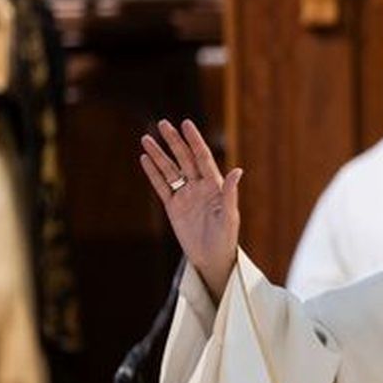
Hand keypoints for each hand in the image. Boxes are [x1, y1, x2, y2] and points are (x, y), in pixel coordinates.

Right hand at [138, 120, 241, 301]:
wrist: (212, 259)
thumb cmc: (225, 239)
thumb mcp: (229, 217)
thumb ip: (230, 194)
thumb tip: (237, 171)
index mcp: (214, 186)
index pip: (202, 157)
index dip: (194, 140)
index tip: (186, 124)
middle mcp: (199, 187)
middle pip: (184, 159)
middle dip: (174, 141)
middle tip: (162, 123)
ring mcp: (185, 196)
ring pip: (170, 170)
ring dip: (159, 155)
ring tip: (146, 138)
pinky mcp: (173, 207)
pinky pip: (161, 186)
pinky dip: (153, 173)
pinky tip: (145, 159)